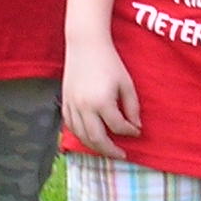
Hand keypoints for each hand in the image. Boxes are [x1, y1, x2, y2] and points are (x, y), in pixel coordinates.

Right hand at [60, 41, 140, 155]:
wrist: (85, 45)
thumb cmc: (109, 62)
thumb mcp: (126, 83)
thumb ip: (132, 107)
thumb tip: (135, 127)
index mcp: (102, 102)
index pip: (117, 126)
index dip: (129, 131)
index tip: (136, 132)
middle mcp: (84, 107)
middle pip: (96, 138)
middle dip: (110, 150)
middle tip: (121, 155)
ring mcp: (72, 105)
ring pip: (81, 136)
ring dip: (94, 146)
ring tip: (106, 149)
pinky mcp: (64, 102)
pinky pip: (70, 126)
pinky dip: (79, 135)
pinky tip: (88, 137)